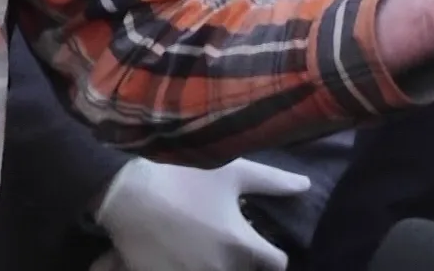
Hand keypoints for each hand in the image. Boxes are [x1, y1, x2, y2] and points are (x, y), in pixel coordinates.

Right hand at [94, 157, 309, 270]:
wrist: (127, 193)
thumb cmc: (185, 178)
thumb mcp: (235, 173)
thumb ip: (273, 183)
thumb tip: (306, 186)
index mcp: (241, 244)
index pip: (277, 264)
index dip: (276, 255)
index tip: (268, 245)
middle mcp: (220, 268)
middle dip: (244, 260)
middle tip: (232, 240)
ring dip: (217, 263)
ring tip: (205, 245)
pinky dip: (189, 268)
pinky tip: (183, 253)